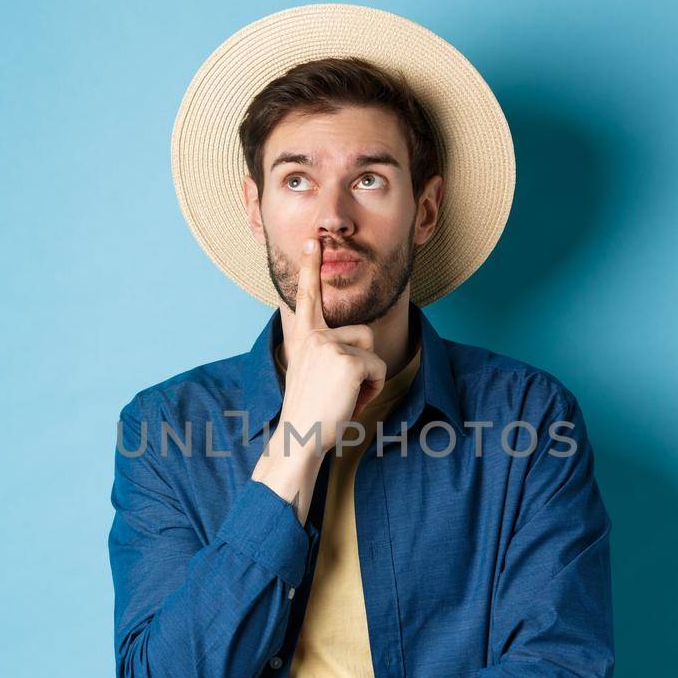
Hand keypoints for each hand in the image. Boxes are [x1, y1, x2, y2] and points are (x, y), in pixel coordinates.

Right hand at [274, 237, 387, 456]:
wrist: (299, 437)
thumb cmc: (308, 412)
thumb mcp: (312, 373)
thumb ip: (326, 354)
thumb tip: (356, 356)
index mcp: (303, 336)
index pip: (308, 296)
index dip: (310, 267)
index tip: (312, 240)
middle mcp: (315, 335)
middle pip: (363, 333)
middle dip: (364, 362)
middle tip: (344, 392)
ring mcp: (331, 346)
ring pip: (372, 352)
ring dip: (368, 378)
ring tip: (346, 397)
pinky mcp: (349, 361)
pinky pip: (378, 368)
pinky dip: (372, 389)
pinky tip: (353, 402)